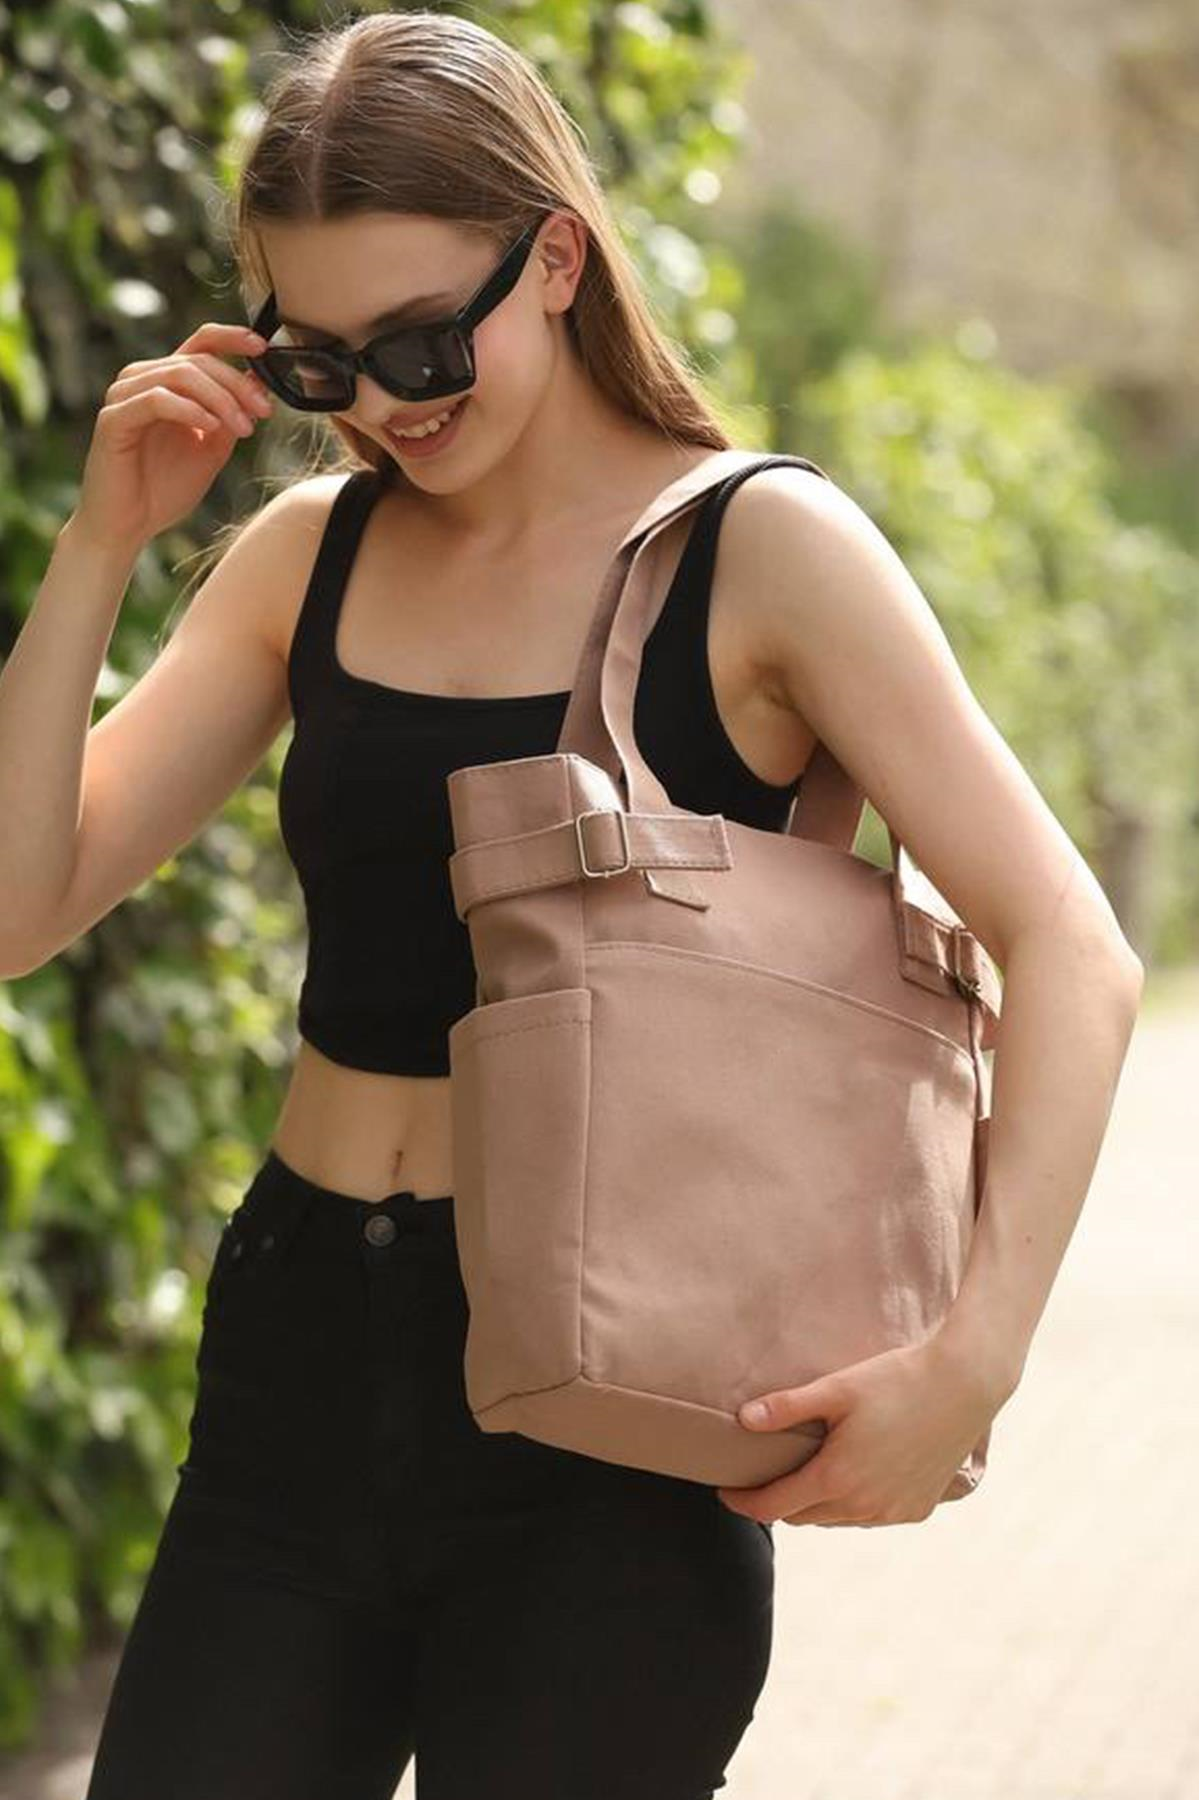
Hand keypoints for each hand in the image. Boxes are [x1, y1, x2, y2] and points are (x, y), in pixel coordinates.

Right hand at [73, 322, 274, 555]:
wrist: (128, 527)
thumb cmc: (164, 489)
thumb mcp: (212, 450)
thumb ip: (231, 417)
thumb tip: (259, 386)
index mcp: (166, 383)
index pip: (201, 343)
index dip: (233, 338)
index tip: (264, 349)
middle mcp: (142, 380)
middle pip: (198, 360)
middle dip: (238, 384)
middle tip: (264, 412)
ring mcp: (124, 396)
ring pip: (180, 374)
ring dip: (220, 399)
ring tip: (243, 428)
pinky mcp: (113, 418)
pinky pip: (157, 399)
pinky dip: (190, 410)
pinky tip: (211, 427)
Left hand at [716, 1336, 1001, 1527]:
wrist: (965, 1385)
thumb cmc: (896, 1380)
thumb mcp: (836, 1388)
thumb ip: (786, 1408)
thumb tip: (742, 1420)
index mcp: (837, 1479)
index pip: (774, 1506)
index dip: (744, 1503)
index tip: (725, 1493)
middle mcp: (864, 1506)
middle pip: (804, 1516)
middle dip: (778, 1502)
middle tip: (763, 1478)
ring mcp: (894, 1512)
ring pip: (837, 1520)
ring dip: (816, 1504)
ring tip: (805, 1475)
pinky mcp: (918, 1509)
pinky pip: (871, 1518)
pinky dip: (852, 1505)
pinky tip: (852, 1478)